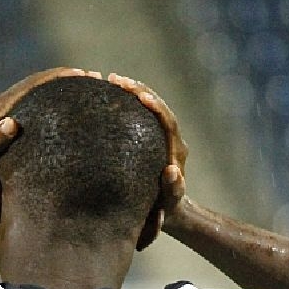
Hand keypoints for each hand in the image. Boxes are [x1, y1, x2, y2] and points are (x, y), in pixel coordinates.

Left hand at [0, 67, 96, 192]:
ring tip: (91, 90)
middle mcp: (4, 103)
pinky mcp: (10, 121)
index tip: (82, 74)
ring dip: (63, 88)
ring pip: (40, 92)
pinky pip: (37, 105)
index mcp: (0, 107)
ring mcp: (7, 111)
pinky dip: (56, 102)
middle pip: (40, 83)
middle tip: (95, 79)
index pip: (34, 84)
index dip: (59, 77)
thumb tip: (12, 124)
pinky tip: (72, 110)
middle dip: (67, 78)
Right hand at [107, 73, 188, 218]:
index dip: (155, 106)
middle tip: (116, 79)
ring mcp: (163, 136)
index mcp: (176, 149)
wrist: (172, 209)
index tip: (139, 95)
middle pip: (158, 106)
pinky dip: (130, 101)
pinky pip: (143, 114)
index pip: (167, 120)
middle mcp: (172, 138)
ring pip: (151, 106)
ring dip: (134, 91)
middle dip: (139, 90)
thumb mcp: (170, 203)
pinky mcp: (153, 137)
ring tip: (113, 80)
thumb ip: (173, 189)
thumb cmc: (168, 208)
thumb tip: (172, 171)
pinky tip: (113, 95)